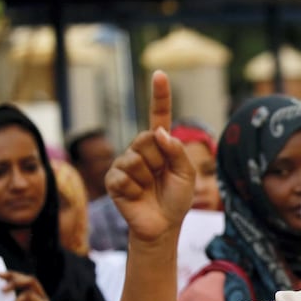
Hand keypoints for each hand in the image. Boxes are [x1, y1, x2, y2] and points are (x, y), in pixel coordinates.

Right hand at [105, 70, 195, 244]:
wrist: (163, 225)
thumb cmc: (176, 198)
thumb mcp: (186, 174)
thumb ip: (177, 151)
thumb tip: (158, 132)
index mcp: (160, 145)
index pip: (159, 116)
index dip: (159, 96)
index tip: (160, 74)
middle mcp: (140, 150)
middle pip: (146, 138)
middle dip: (158, 159)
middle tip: (160, 177)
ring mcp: (125, 163)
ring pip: (136, 158)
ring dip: (148, 176)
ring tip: (150, 188)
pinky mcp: (114, 180)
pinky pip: (125, 175)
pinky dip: (135, 188)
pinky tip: (137, 195)